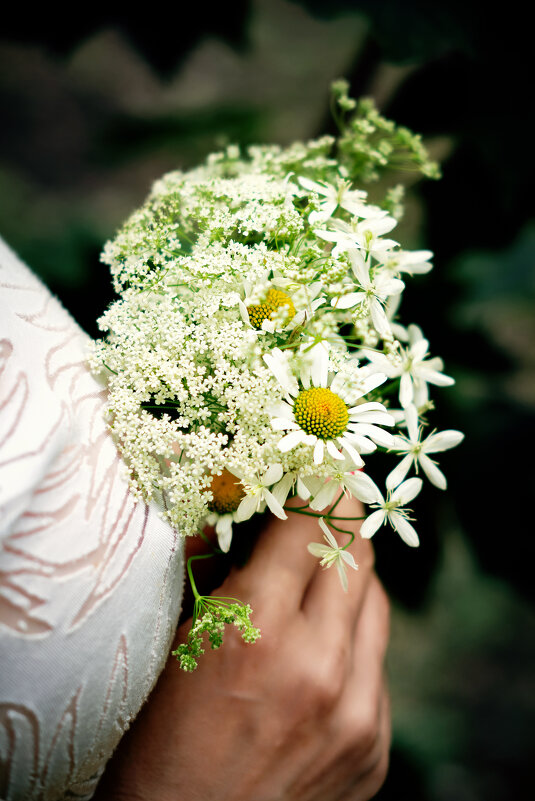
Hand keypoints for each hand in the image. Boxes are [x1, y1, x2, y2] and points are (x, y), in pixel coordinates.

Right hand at [95, 496, 390, 800]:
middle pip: (355, 552)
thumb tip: (236, 503)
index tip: (314, 469)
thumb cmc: (160, 745)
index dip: (314, 486)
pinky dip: (353, 641)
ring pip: (375, 602)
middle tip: (322, 507)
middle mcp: (320, 667)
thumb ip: (212, 565)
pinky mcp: (374, 745)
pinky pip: (376, 662)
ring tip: (317, 580)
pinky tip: (320, 651)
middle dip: (337, 521)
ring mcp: (356, 711)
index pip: (309, 523)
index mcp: (256, 631)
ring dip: (349, 579)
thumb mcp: (173, 644)